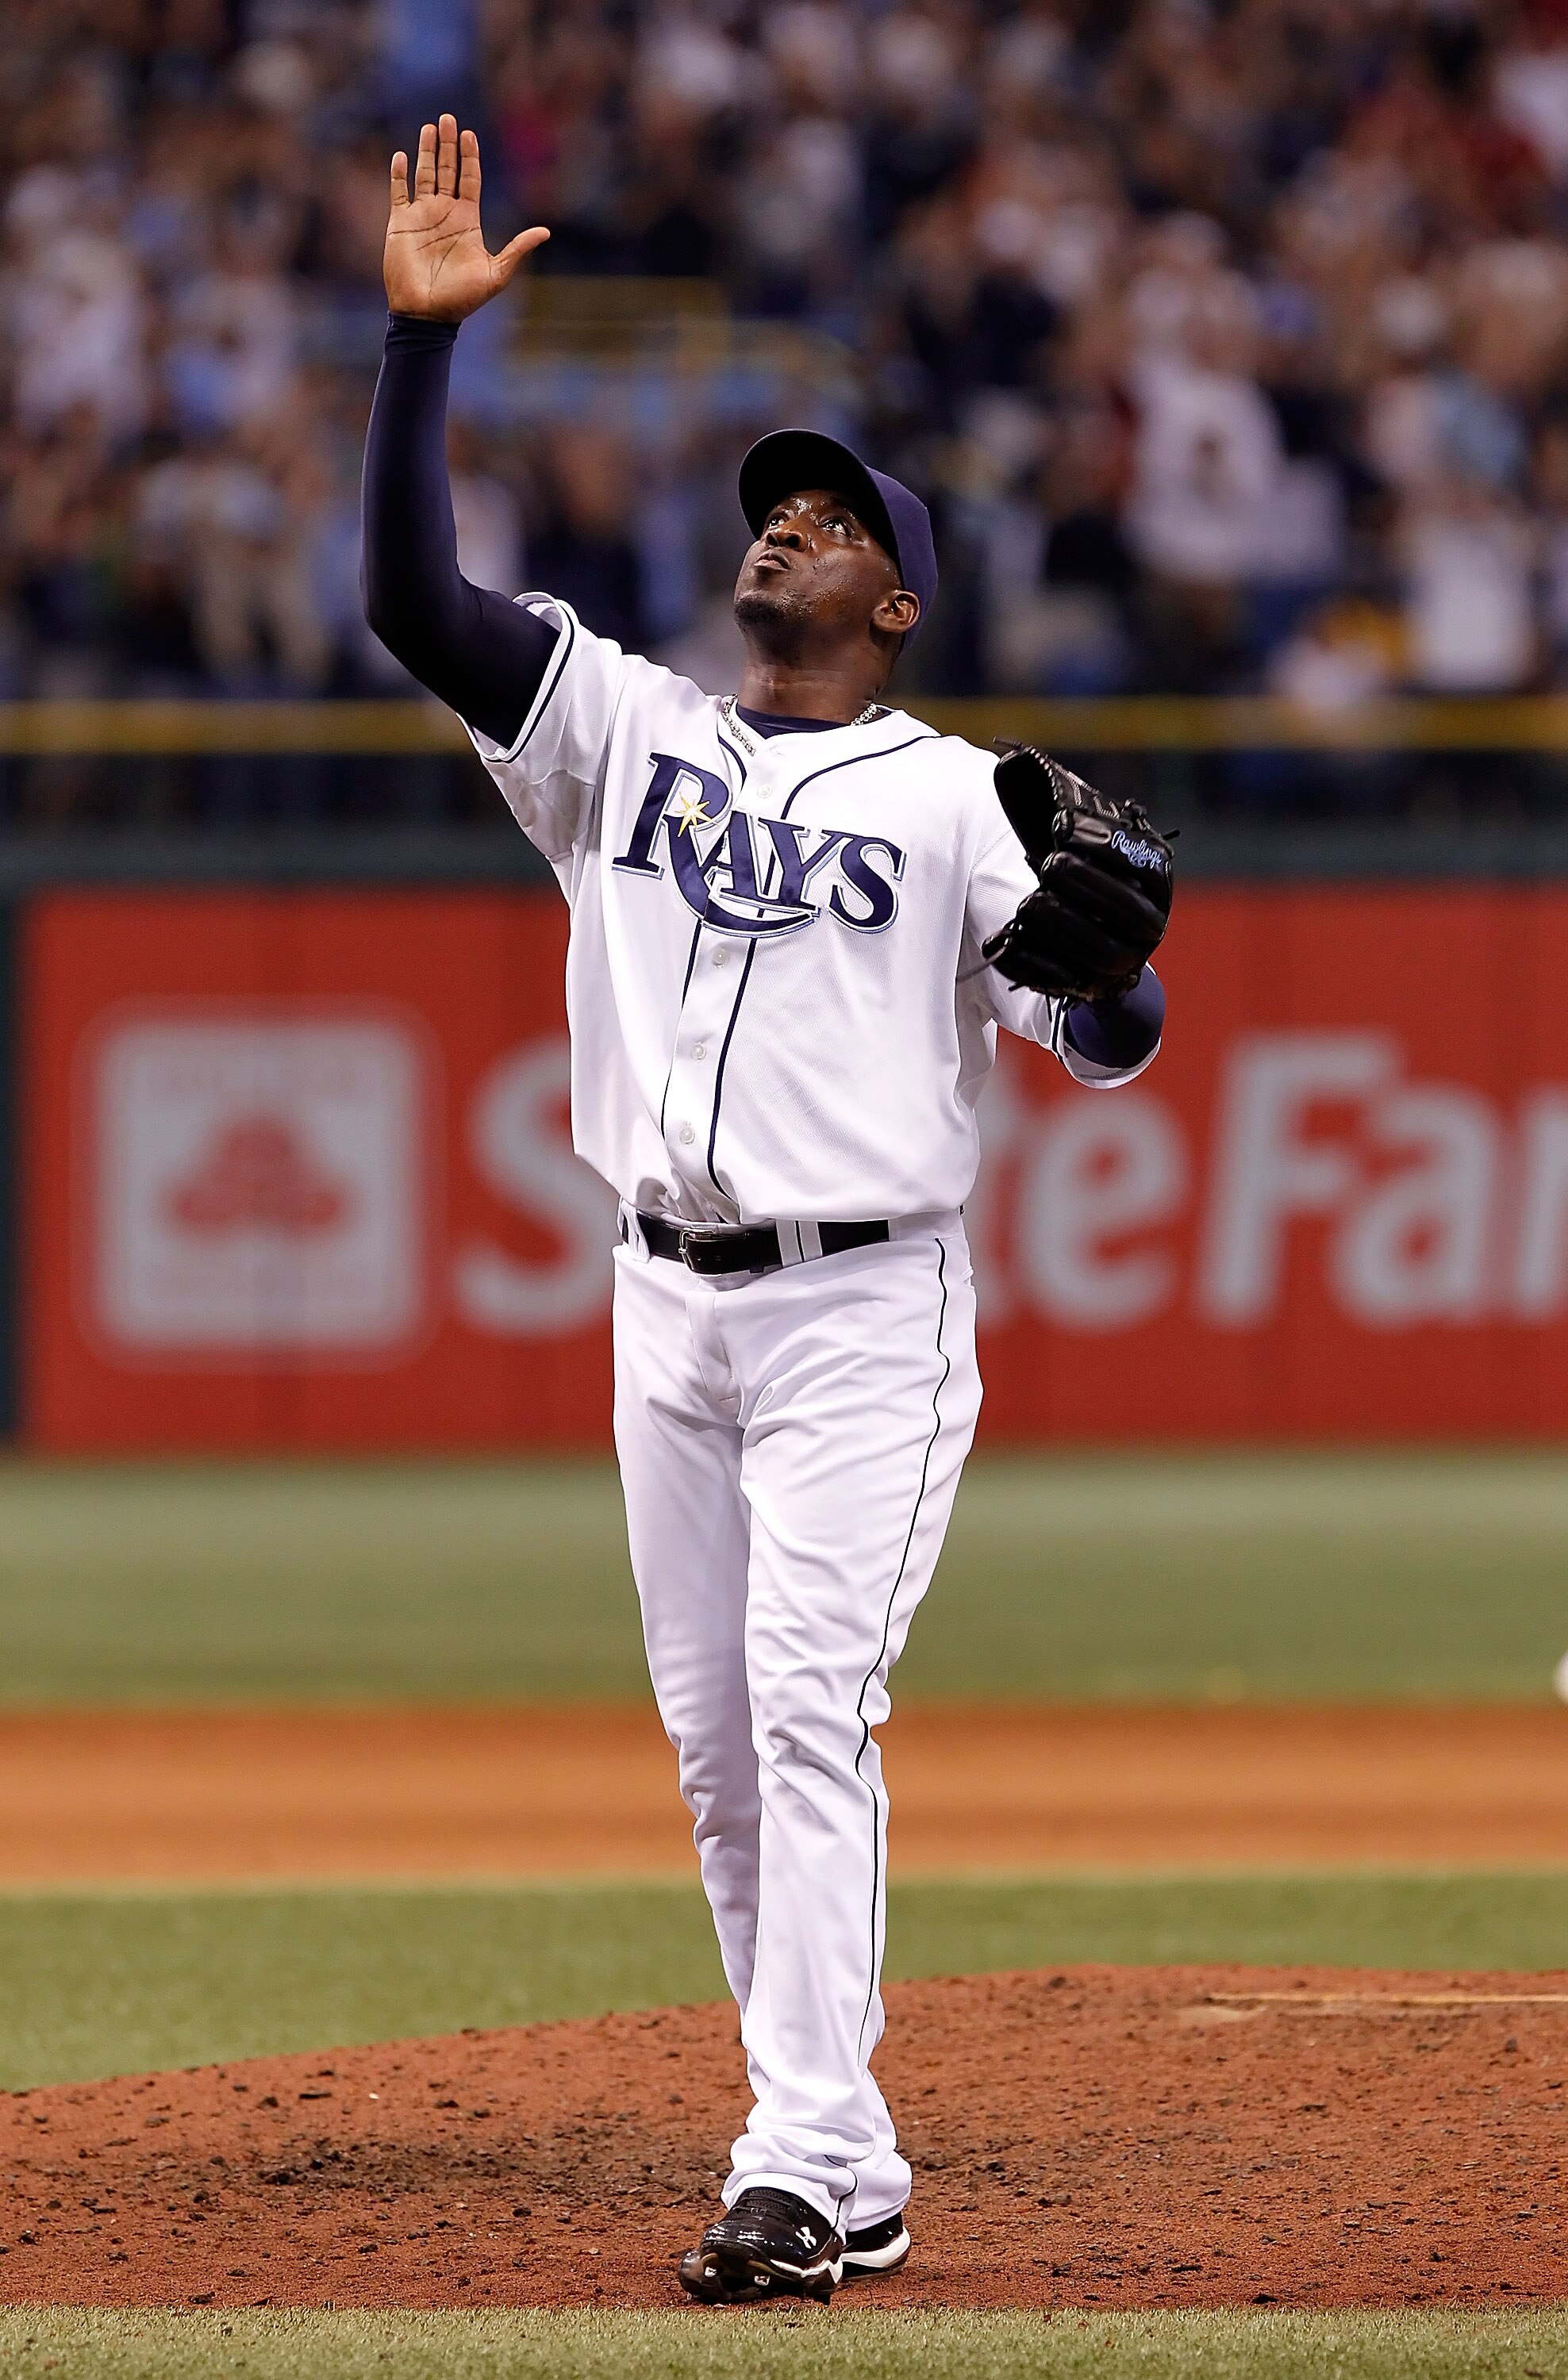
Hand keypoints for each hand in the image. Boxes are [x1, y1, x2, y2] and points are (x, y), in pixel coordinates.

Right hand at [384, 114, 548, 321]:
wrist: (428, 315)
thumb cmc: (462, 299)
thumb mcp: (497, 274)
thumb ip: (517, 250)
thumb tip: (546, 232)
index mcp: (467, 220)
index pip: (470, 180)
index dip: (470, 157)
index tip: (469, 134)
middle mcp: (444, 213)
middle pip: (447, 170)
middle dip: (448, 145)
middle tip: (449, 118)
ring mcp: (422, 217)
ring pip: (424, 174)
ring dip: (426, 151)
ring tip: (429, 127)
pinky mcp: (400, 224)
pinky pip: (398, 193)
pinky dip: (399, 175)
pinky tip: (401, 156)